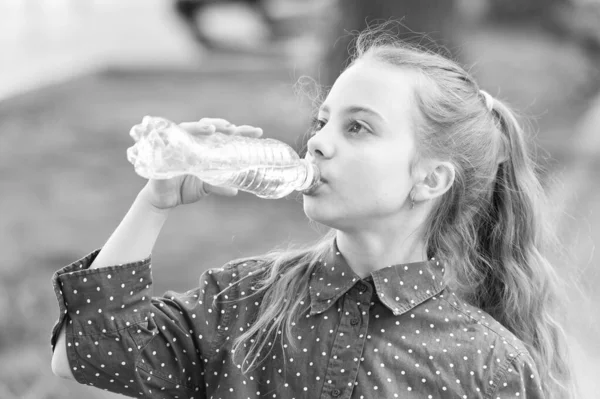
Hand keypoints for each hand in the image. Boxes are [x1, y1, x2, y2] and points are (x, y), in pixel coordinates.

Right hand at [138, 118, 262, 209]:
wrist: (162, 199)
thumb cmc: (184, 188)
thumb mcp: (205, 188)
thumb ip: (219, 186)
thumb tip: (236, 190)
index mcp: (207, 149)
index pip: (225, 136)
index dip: (241, 132)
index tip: (258, 132)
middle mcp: (193, 142)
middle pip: (208, 127)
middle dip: (222, 125)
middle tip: (234, 129)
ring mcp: (178, 144)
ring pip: (189, 128)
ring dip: (200, 126)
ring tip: (212, 128)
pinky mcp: (163, 150)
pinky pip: (167, 140)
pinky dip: (173, 137)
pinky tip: (183, 135)